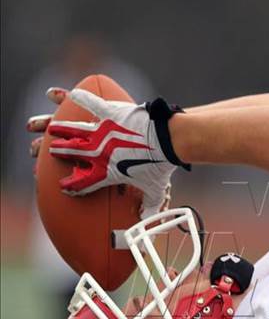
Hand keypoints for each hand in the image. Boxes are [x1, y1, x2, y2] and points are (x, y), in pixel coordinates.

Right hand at [28, 88, 179, 217]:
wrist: (166, 140)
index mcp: (107, 172)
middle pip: (74, 153)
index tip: (64, 186)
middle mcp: (99, 152)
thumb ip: (149, 208)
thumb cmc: (160, 166)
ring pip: (75, 130)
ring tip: (52, 128)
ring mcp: (102, 131)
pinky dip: (82, 98)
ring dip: (62, 129)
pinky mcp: (110, 113)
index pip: (84, 183)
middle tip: (53, 151)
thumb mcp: (154, 191)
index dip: (73, 186)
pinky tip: (73, 94)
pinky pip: (91, 104)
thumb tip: (148, 224)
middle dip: (61, 152)